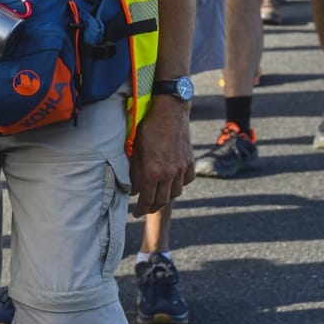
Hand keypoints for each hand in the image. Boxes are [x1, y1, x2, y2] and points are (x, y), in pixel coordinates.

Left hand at [128, 97, 193, 215]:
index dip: (140, 209)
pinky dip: (179, 184)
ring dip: (166, 197)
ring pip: (175, 193)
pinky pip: (186, 180)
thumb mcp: (135, 149)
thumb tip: (133, 190)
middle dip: (152, 207)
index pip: (146, 199)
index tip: (136, 213)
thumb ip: (134, 172)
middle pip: (161, 200)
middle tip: (145, 208)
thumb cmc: (148, 127)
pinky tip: (172, 182)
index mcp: (152, 171)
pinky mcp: (190, 162)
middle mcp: (168, 173)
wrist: (170, 111)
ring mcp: (181, 168)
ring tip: (158, 196)